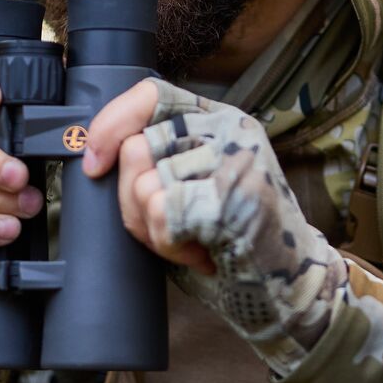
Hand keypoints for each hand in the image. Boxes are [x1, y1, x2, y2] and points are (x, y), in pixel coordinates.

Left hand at [82, 79, 347, 375]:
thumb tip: (95, 157)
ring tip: (193, 240)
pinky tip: (201, 251)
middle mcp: (230, 129)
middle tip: (170, 227)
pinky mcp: (232, 194)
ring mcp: (235, 158)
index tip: (94, 164)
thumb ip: (155, 162)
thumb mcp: (190, 188)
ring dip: (155, 229)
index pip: (151, 94)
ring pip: (145, 185)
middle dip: (132, 201)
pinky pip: (164, 214)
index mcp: (217, 119)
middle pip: (137, 147)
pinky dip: (170, 244)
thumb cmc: (231, 242)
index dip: (110, 125)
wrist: (288, 288)